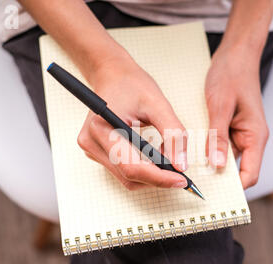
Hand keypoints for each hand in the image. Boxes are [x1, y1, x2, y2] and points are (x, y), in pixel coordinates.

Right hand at [77, 54, 188, 189]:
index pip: (132, 167)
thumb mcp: (158, 104)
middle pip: (130, 177)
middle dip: (158, 178)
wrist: (112, 74)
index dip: (160, 178)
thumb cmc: (131, 84)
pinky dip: (143, 169)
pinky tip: (155, 157)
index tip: (181, 179)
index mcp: (102, 129)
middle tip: (181, 174)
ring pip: (127, 178)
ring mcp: (92, 150)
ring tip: (167, 158)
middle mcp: (91, 143)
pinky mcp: (98, 152)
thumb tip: (180, 165)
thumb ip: (173, 134)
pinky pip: (123, 171)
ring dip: (151, 175)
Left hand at [205, 46, 268, 188]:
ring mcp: (241, 134)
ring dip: (212, 165)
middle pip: (238, 170)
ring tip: (190, 169)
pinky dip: (209, 151)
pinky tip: (193, 150)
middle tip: (195, 185)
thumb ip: (218, 136)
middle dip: (219, 180)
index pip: (251, 174)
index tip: (214, 196)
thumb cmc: (231, 76)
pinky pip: (221, 146)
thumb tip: (217, 165)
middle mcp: (251, 139)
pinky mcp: (231, 128)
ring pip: (227, 159)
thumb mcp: (220, 106)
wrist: (236, 55)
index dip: (235, 189)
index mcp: (256, 136)